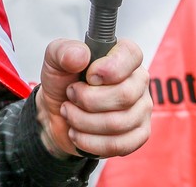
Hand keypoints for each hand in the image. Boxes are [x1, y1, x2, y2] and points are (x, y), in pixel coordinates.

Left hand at [35, 38, 150, 158]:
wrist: (55, 113)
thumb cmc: (61, 81)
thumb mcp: (54, 60)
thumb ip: (63, 51)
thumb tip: (80, 55)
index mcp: (122, 56)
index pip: (132, 54)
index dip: (109, 68)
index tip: (88, 76)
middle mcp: (137, 82)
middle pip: (125, 95)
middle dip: (87, 99)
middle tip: (71, 94)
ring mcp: (141, 110)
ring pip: (118, 123)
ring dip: (82, 120)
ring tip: (69, 112)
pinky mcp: (138, 135)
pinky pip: (119, 145)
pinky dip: (89, 141)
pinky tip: (77, 132)